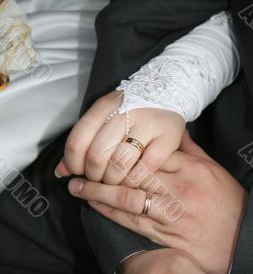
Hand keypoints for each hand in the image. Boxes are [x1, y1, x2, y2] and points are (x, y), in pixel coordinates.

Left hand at [55, 90, 184, 184]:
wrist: (169, 91)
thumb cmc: (131, 111)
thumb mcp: (103, 118)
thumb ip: (81, 143)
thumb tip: (62, 171)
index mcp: (104, 106)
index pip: (77, 141)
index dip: (73, 163)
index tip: (77, 172)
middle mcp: (125, 113)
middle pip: (97, 155)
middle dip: (93, 176)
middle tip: (98, 180)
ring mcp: (148, 124)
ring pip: (120, 164)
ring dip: (112, 181)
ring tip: (114, 181)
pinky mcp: (168, 138)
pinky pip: (145, 168)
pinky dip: (134, 180)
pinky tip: (132, 180)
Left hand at [68, 131, 246, 273]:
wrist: (242, 239)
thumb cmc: (229, 202)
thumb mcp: (213, 169)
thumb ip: (189, 149)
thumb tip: (172, 130)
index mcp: (190, 168)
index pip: (147, 153)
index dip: (119, 149)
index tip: (101, 146)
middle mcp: (177, 189)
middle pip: (131, 173)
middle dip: (100, 169)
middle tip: (77, 166)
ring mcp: (170, 213)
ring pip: (126, 197)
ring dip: (97, 191)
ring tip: (76, 186)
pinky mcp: (164, 235)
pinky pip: (131, 221)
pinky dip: (109, 212)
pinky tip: (94, 204)